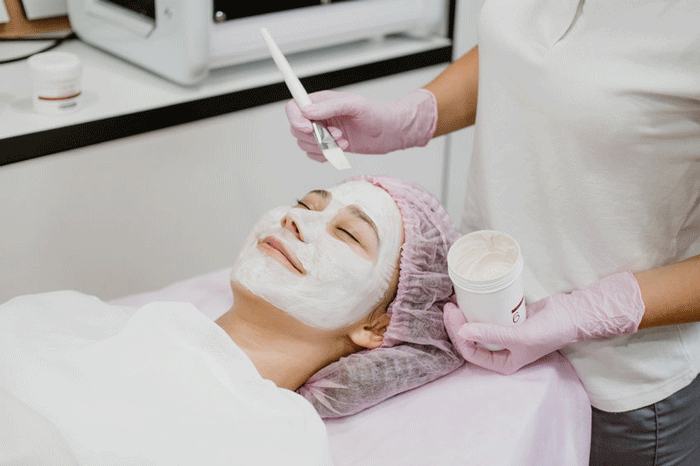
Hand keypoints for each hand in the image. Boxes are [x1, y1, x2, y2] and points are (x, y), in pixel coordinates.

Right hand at [284, 89, 436, 161]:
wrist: (392, 132)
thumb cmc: (378, 114)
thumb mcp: (355, 105)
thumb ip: (330, 107)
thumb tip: (307, 111)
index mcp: (321, 101)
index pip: (294, 107)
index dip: (296, 119)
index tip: (309, 128)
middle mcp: (319, 116)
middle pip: (297, 129)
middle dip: (315, 137)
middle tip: (337, 135)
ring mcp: (323, 132)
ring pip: (304, 144)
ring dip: (323, 147)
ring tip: (343, 142)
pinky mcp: (329, 146)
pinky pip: (314, 155)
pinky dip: (324, 156)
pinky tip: (340, 151)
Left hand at [444, 272, 645, 373]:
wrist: (572, 314)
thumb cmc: (549, 331)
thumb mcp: (519, 336)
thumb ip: (491, 335)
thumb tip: (463, 332)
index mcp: (503, 362)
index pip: (470, 352)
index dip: (458, 335)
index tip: (453, 314)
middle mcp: (500, 351)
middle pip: (469, 339)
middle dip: (456, 325)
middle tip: (449, 306)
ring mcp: (503, 334)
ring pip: (475, 327)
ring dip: (464, 316)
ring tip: (454, 301)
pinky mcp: (506, 319)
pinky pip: (486, 315)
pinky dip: (476, 309)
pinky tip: (468, 299)